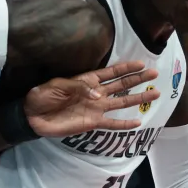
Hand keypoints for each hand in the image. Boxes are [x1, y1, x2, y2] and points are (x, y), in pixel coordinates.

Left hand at [25, 60, 160, 137]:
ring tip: (154, 93)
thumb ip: (79, 88)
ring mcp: (96, 108)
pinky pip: (112, 123)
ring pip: (122, 101)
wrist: (32, 116)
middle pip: (122, 84)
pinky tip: (138, 122)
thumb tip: (100, 95)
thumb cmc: (42, 96)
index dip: (126, 68)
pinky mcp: (93, 122)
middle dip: (138, 79)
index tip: (142, 64)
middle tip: (155, 74)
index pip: (111, 72)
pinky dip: (124, 123)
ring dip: (137, 98)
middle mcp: (96, 93)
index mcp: (87, 80)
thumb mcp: (57, 85)